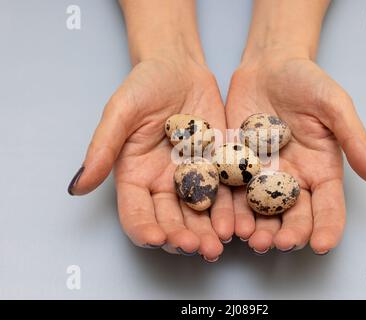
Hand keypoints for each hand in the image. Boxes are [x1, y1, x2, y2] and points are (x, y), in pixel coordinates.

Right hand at [67, 0, 233, 261]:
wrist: (180, 68)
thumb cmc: (145, 85)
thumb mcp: (120, 112)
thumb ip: (102, 149)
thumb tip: (77, 187)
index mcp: (136, 177)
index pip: (136, 213)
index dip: (144, 229)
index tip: (157, 239)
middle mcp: (163, 184)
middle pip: (171, 221)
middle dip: (183, 237)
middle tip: (197, 248)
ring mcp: (193, 179)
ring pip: (200, 215)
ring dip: (209, 232)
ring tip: (219, 244)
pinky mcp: (218, 169)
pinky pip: (225, 194)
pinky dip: (231, 211)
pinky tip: (239, 223)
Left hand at [226, 53, 365, 253]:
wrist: (268, 67)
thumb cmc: (307, 81)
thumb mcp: (335, 105)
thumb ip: (354, 138)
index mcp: (320, 171)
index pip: (328, 207)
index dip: (327, 228)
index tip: (321, 245)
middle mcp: (292, 179)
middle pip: (292, 216)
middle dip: (287, 234)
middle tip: (278, 244)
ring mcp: (261, 176)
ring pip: (260, 211)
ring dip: (256, 228)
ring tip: (250, 238)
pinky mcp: (235, 166)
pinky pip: (232, 191)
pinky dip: (230, 207)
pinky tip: (226, 218)